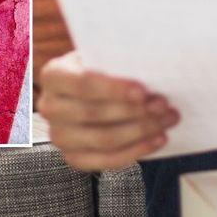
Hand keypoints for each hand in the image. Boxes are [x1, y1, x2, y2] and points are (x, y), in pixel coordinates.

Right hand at [38, 51, 180, 171]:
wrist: (90, 90)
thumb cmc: (101, 68)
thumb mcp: (103, 56)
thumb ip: (117, 60)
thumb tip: (149, 67)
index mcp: (53, 75)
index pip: (81, 83)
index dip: (112, 89)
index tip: (142, 91)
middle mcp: (49, 107)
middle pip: (93, 114)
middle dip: (133, 111)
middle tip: (163, 104)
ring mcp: (59, 136)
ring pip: (103, 139)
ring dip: (140, 130)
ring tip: (167, 119)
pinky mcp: (73, 158)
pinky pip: (107, 161)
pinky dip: (136, 151)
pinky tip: (158, 139)